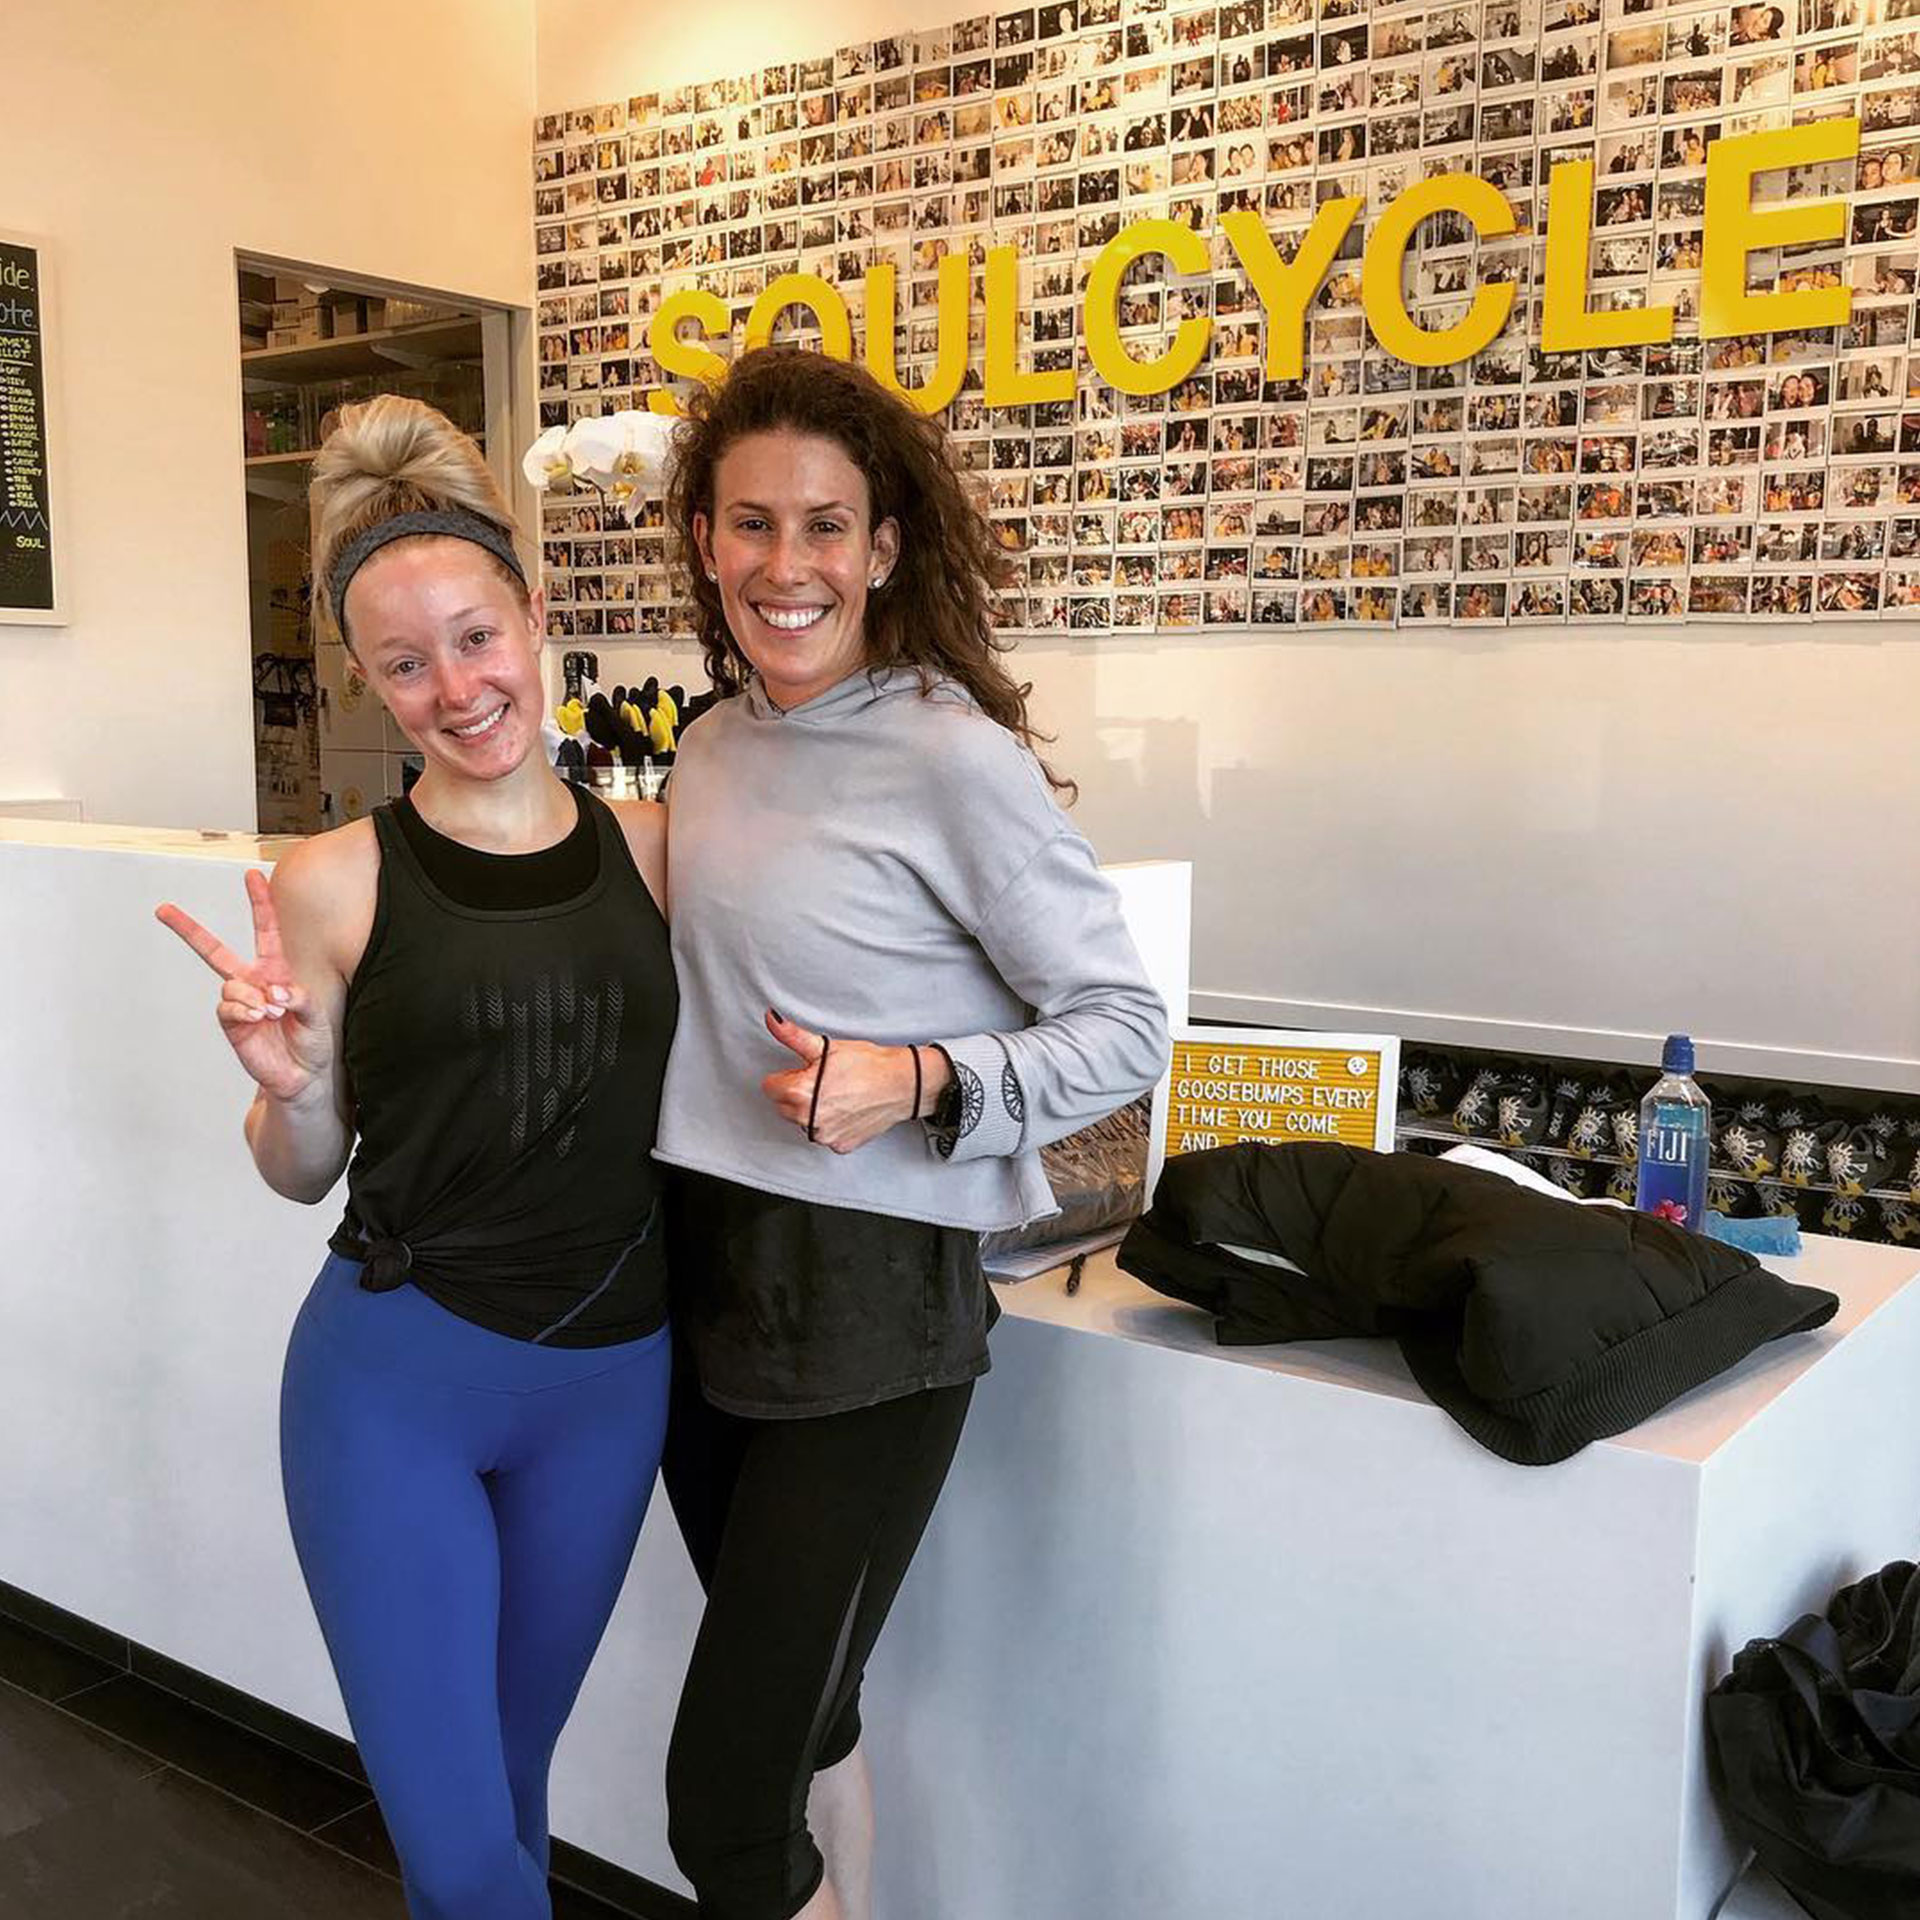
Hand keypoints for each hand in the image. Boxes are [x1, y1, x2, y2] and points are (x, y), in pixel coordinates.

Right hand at [156, 870, 333, 1105]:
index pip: (265, 931)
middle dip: (188, 929)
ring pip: (230, 985)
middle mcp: (252, 983)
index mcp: (276, 971)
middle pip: (213, 951)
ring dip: (252, 997)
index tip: (252, 875)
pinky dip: (244, 1010)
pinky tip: (259, 1018)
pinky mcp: (231, 1024)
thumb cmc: (312, 1040)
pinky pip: (227, 1008)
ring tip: (271, 1013)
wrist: (302, 1075)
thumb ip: (298, 996)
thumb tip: (273, 990)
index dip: (260, 903)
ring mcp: (239, 1003)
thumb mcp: (316, 1012)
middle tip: (162, 909)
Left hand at [760, 1010, 917, 1154]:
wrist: (902, 1083)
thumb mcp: (825, 1046)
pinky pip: (825, 1135)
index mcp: (798, 1092)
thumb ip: (792, 1035)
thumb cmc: (868, 1065)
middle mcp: (807, 1119)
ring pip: (803, 1122)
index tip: (806, 1070)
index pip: (770, 1086)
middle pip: (784, 1106)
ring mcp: (824, 1135)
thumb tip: (772, 1019)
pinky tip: (847, 1108)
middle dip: (797, 1093)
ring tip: (837, 1093)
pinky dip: (831, 1124)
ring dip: (812, 1110)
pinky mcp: (839, 1145)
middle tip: (823, 1080)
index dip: (788, 1074)